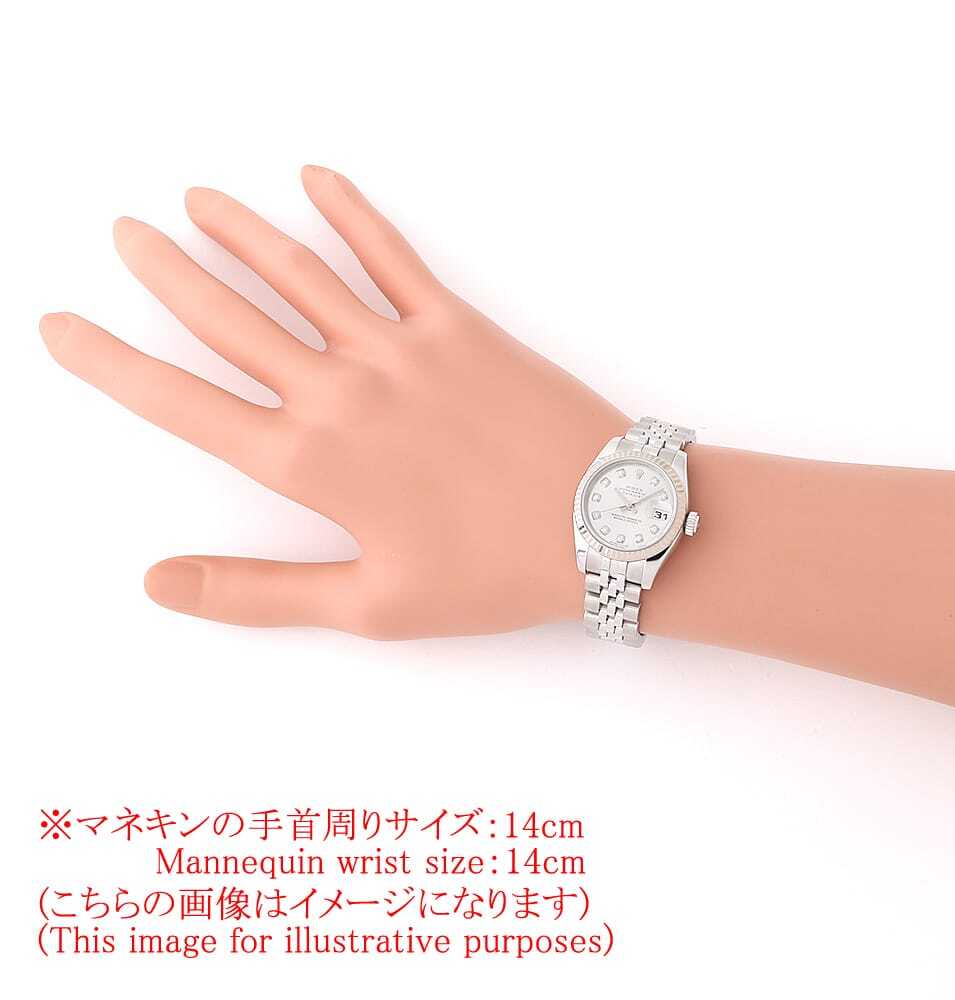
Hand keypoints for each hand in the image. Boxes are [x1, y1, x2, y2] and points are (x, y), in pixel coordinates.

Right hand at [40, 167, 629, 637]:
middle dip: (165, 273)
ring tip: (196, 200)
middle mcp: (340, 391)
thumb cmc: (490, 574)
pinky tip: (315, 180)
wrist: (604, 527)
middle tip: (124, 234)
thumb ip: (259, 591)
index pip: (183, 402)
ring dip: (239, 231)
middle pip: (227, 318)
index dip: (112, 364)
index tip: (62, 327)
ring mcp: (400, 348)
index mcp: (310, 462)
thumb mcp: (369, 605)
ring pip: (297, 273)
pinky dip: (350, 213)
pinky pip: (392, 254)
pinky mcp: (458, 324)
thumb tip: (160, 583)